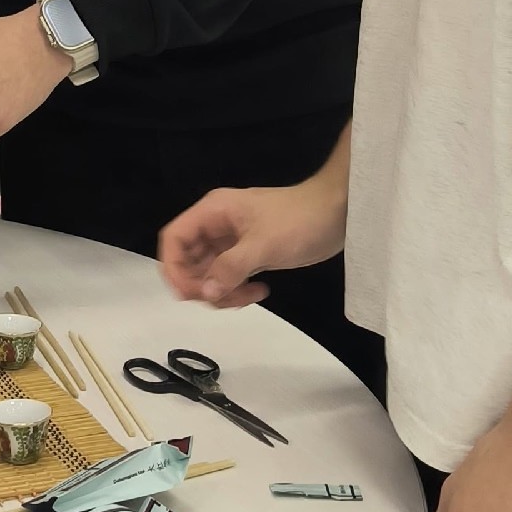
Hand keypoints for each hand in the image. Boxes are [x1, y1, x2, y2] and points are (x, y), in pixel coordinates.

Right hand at [159, 171, 347, 308]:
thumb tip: (206, 293)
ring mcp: (232, 240)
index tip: (187, 294)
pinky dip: (236, 289)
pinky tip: (260, 291)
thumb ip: (230, 269)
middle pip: (188, 259)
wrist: (338, 213)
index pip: (175, 238)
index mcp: (213, 212)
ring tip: (249, 296)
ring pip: (208, 272)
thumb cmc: (299, 221)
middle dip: (201, 285)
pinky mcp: (248, 254)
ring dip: (221, 291)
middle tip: (223, 299)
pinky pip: (228, 276)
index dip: (173, 267)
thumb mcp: (263, 245)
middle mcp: (216, 225)